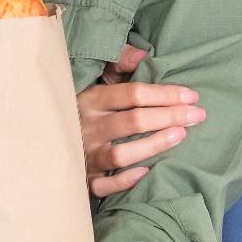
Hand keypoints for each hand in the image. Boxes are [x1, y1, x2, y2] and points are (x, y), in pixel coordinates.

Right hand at [77, 45, 203, 197]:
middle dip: (169, 116)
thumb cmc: (81, 106)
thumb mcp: (94, 78)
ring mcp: (84, 154)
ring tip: (181, 136)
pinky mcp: (82, 179)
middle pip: (132, 121)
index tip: (192, 95)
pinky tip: (146, 172)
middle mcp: (87, 126)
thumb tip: (142, 55)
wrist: (42, 137)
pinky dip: (123, 181)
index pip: (132, 94)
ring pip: (120, 154)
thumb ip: (117, 62)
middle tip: (198, 115)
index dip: (164, 94)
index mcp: (90, 99)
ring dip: (153, 145)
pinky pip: (102, 186)